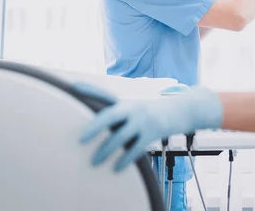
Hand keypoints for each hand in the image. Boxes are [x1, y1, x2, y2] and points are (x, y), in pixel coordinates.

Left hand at [78, 86, 222, 171]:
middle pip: (110, 115)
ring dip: (106, 150)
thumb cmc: (151, 112)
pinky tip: (116, 169)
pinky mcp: (153, 132)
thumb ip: (119, 115)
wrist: (180, 110)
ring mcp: (143, 120)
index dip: (90, 89)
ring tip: (94, 162)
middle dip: (94, 127)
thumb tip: (98, 124)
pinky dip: (125, 160)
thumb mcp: (135, 108)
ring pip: (120, 136)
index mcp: (126, 102)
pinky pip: (136, 149)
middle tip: (80, 139)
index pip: (105, 94)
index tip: (74, 86)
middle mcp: (133, 108)